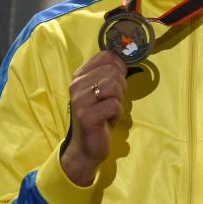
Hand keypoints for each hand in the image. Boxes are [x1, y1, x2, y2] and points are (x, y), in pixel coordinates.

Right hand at [61, 50, 126, 185]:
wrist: (85, 147)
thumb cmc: (97, 117)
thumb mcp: (99, 91)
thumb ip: (107, 74)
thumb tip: (125, 57)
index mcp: (79, 75)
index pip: (106, 56)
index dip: (119, 67)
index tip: (116, 82)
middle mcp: (76, 84)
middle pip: (113, 70)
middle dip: (121, 86)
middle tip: (111, 101)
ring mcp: (80, 100)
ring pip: (114, 85)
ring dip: (118, 99)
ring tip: (109, 110)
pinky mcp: (87, 115)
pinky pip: (114, 105)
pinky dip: (116, 114)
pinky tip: (107, 120)